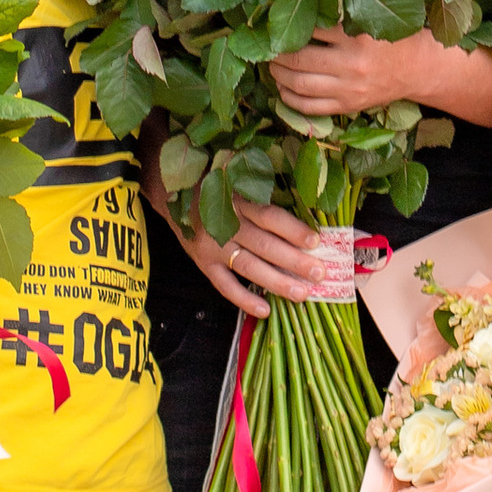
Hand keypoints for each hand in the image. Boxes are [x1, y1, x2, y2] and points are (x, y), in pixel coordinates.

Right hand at [143, 147, 348, 322]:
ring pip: (249, 268)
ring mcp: (212, 247)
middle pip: (264, 246)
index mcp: (238, 200)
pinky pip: (224, 285)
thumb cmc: (216, 184)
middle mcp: (225, 224)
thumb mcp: (237, 180)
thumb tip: (301, 218)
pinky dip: (244, 300)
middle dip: (294, 261)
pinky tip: (265, 311)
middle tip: (319, 274)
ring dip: (276, 282)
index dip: (293, 230)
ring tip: (301, 294)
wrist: (172, 190)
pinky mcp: (202, 263)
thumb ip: (262, 197)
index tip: (316, 241)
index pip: (270, 217)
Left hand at [270, 26, 421, 121]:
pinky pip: (310, 107)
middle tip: (267, 45)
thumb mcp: (372, 18)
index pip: (311, 28)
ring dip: (278, 74)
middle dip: (276, 52)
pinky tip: (282, 89)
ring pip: (300, 84)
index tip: (277, 20)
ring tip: (272, 65)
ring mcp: (349, 89)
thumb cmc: (392, 37)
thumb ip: (342, 12)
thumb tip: (303, 1)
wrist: (418, 68)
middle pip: (299, 58)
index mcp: (357, 35)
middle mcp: (352, 63)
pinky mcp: (348, 106)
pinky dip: (290, 99)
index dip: (290, 24)